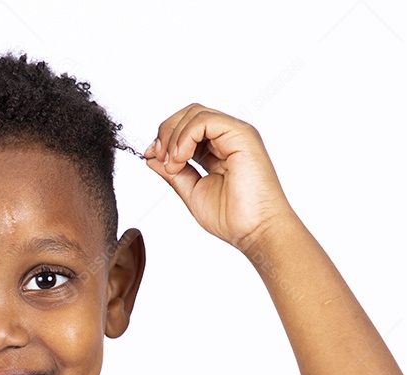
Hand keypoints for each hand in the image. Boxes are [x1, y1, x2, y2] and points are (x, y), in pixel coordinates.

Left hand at [144, 104, 294, 249]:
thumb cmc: (232, 217)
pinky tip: (181, 159)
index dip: (165, 138)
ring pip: (194, 113)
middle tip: (159, 157)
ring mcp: (235, 134)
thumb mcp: (191, 191)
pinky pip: (205, 120)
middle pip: (188, 114)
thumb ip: (173, 172)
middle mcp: (227, 138)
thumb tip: (152, 158)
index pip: (185, 127)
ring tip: (173, 164)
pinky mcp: (242, 134)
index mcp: (217, 149)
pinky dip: (185, 137)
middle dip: (166, 132)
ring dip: (174, 137)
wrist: (255, 230)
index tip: (152, 156)